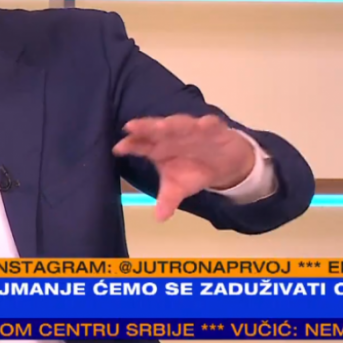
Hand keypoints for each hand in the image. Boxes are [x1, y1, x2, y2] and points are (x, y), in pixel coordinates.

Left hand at [113, 114, 254, 221]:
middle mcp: (171, 135)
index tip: (118, 149)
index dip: (130, 145)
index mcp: (158, 148)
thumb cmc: (193, 171)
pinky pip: (209, 124)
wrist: (223, 163)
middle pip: (155, 130)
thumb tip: (160, 218)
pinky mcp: (212, 128)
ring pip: (179, 124)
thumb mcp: (179, 188)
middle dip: (144, 127)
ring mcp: (190, 129)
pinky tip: (203, 125)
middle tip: (131, 126)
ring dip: (171, 124)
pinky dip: (206, 124)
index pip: (140, 145)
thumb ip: (168, 200)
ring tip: (160, 127)